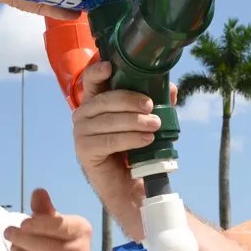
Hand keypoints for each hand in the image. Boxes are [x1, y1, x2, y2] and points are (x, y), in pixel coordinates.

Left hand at [5, 189, 92, 250]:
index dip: (38, 225)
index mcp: (82, 231)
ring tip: (12, 247)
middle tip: (8, 233)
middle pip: (45, 247)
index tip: (22, 224)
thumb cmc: (57, 243)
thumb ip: (44, 210)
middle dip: (21, 239)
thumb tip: (38, 191)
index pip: (59, 226)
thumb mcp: (53, 224)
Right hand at [71, 61, 177, 203]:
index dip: (98, 71)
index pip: (91, 80)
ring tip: (154, 125)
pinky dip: (129, 139)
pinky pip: (108, 141)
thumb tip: (169, 88)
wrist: (129, 184)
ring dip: (134, 121)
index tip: (111, 66)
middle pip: (104, 100)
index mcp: (95, 101)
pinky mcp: (85, 151)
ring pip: (108, 121)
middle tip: (150, 107)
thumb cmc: (134, 148)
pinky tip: (146, 140)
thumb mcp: (146, 121)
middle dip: (129, 100)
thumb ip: (155, 103)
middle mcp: (83, 114)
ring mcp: (81, 133)